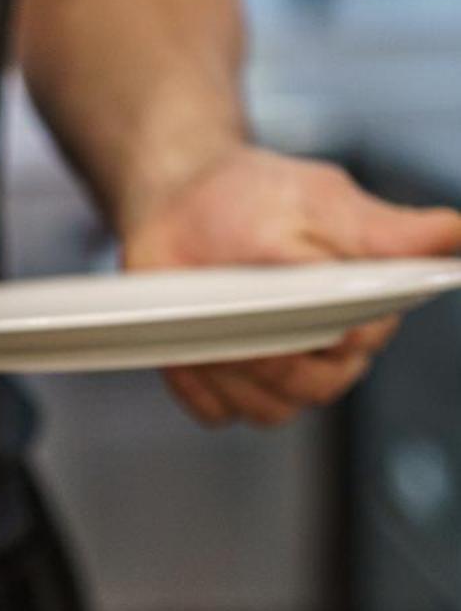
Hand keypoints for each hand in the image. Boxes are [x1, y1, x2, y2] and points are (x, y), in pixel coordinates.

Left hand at [123, 144, 460, 427]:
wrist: (177, 207)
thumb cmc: (253, 198)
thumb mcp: (321, 204)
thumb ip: (387, 235)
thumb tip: (457, 235)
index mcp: (360, 305)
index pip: (366, 342)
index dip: (337, 335)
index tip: (304, 311)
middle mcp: (324, 348)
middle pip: (320, 387)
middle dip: (279, 358)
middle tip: (244, 318)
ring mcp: (273, 375)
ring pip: (271, 410)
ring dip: (237, 374)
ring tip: (210, 325)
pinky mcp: (224, 387)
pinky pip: (219, 411)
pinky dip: (199, 384)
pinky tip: (188, 345)